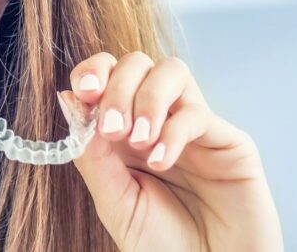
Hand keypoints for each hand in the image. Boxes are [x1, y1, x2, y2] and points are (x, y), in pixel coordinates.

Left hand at [61, 51, 282, 251]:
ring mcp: (194, 127)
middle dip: (118, 87)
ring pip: (172, 71)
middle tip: (112, 128)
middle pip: (137, 63)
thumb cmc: (161, 245)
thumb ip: (91, 154)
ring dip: (147, 98)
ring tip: (137, 141)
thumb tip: (66, 99)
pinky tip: (159, 161)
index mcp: (124, 130)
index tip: (82, 93)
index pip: (107, 74)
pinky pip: (198, 114)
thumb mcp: (114, 201)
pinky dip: (172, 132)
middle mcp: (159, 120)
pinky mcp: (229, 142)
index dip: (92, 72)